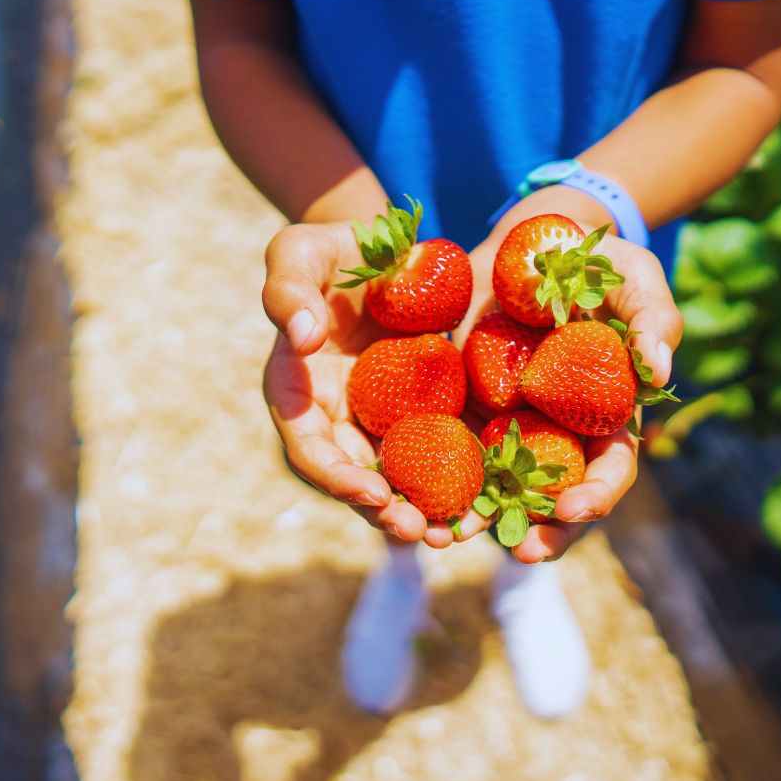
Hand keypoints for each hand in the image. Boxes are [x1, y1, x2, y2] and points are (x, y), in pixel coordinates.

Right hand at [261, 223, 461, 547]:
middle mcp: (340, 418)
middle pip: (357, 479)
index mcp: (299, 392)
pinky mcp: (429, 414)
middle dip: (386, 510)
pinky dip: (463, 478)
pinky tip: (492, 498)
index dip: (336, 476)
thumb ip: (288, 289)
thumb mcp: (300, 252)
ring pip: (402, 479)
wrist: (388, 249)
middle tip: (419, 531)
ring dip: (424, 509)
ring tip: (453, 533)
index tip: (369, 492)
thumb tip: (302, 338)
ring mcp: (385, 421)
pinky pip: (444, 452)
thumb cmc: (333, 248)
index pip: (309, 447)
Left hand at [450, 189, 682, 562]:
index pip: (610, 470)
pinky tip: (409, 493)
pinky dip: (433, 475)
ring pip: (496, 488)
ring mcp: (508, 426)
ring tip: (452, 535)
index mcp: (606, 416)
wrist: (524, 244)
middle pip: (554, 498)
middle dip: (542, 530)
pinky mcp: (464, 408)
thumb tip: (661, 373)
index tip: (575, 508)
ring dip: (478, 517)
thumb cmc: (594, 262)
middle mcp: (557, 434)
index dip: (597, 494)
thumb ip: (655, 319)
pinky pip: (448, 450)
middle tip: (520, 551)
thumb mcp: (633, 278)